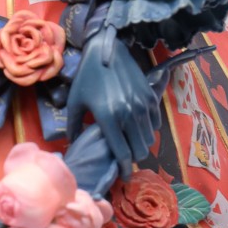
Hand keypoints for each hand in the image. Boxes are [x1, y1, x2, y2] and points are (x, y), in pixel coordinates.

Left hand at [65, 26, 159, 178]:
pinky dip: (148, 130)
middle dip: (133, 158)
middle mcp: (128, 114)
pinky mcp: (150, 97)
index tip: (125, 176)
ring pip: (149, 138)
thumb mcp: (75, 102)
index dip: (124, 169)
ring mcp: (142, 105)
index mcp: (108, 118)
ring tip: (131, 143)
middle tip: (125, 157)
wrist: (106, 50)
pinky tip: (138, 127)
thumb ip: (73, 127)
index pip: (122, 153)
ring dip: (141, 145)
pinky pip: (155, 123)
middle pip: (139, 150)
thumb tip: (73, 145)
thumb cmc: (87, 76)